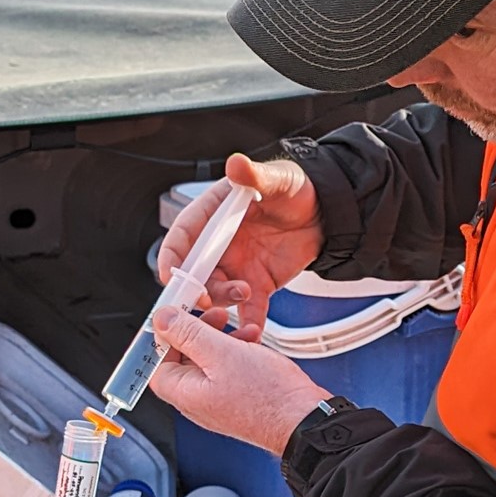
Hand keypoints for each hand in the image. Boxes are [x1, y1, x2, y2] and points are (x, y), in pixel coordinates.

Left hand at [146, 306, 329, 454]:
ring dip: (222, 338)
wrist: (303, 418)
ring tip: (241, 328)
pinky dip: (237, 351)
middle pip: (183, 359)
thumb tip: (162, 320)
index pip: (156, 363)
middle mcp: (197, 401)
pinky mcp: (237, 399)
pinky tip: (253, 341)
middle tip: (214, 315)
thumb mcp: (221, 352)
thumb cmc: (267, 396)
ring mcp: (218, 401)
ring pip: (209, 361)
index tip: (177, 316)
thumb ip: (187, 334)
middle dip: (198, 332)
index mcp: (185, 393)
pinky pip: (228, 369)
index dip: (164, 336)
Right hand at [157, 153, 322, 341]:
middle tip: (202, 298)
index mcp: (213, 215)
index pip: (182, 237)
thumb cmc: (296, 188)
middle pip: (193, 272)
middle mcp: (219, 244)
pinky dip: (248, 323)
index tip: (169, 274)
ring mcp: (236, 267)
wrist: (327, 212)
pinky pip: (249, 308)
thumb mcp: (277, 179)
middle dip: (192, 288)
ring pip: (216, 293)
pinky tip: (251, 332)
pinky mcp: (258, 284)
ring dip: (223, 300)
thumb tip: (236, 164)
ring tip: (245, 292)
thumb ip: (254, 176)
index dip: (172, 256)